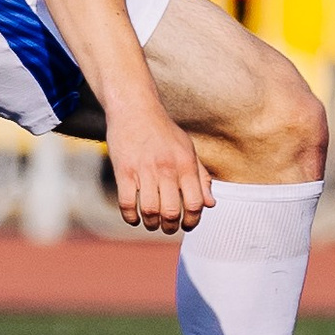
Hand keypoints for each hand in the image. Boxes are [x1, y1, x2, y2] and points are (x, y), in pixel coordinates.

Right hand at [105, 102, 213, 232]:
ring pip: (150, 211)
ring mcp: (144, 169)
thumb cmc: (163, 131)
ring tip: (152, 223)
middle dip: (171, 227)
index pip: (195, 203)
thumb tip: (210, 204)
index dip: (193, 220)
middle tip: (168, 227)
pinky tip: (134, 218)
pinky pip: (127, 203)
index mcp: (185, 163)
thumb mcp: (188, 149)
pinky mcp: (123, 170)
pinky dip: (131, 217)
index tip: (187, 224)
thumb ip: (201, 177)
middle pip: (172, 212)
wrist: (135, 108)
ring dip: (151, 224)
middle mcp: (167, 168)